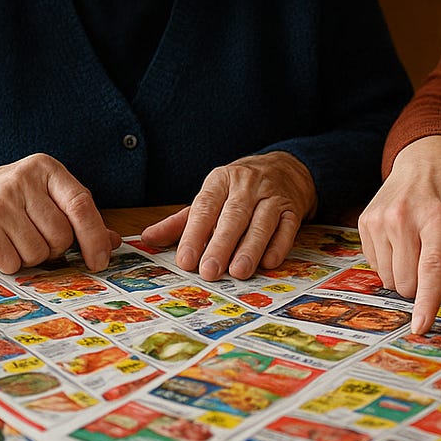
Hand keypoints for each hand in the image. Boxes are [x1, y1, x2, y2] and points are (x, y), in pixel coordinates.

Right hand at [0, 154, 120, 272]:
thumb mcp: (44, 196)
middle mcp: (23, 180)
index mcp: (46, 168)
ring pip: (39, 252)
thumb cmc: (9, 200)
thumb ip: (78, 216)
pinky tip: (0, 247)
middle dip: (55, 248)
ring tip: (16, 240)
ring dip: (32, 257)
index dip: (94, 236)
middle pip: (61, 235)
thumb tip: (113, 242)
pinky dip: (11, 263)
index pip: (81, 204)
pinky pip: (13, 262)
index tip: (101, 260)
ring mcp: (1, 202)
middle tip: (37, 238)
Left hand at [140, 151, 315, 280]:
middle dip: (221, 244)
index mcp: (221, 180)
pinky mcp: (293, 209)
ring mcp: (273, 196)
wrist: (284, 169)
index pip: (205, 206)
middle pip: (233, 215)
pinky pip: (287, 227)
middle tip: (209, 271)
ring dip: (250, 248)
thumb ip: (180, 222)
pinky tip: (268, 263)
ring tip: (238, 272)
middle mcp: (247, 185)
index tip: (185, 260)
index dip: (194, 234)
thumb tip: (147, 238)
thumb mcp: (210, 198)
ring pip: (261, 223)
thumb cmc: (238, 190)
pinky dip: (278, 246)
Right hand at [358, 135, 440, 334]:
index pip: (431, 269)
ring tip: (419, 247)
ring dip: (406, 276)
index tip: (420, 327)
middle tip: (436, 261)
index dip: (427, 302)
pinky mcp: (365, 222)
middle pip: (408, 282)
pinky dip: (391, 264)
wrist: (428, 157)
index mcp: (438, 217)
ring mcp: (379, 219)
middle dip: (423, 286)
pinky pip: (375, 266)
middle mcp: (404, 217)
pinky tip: (403, 241)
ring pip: (389, 279)